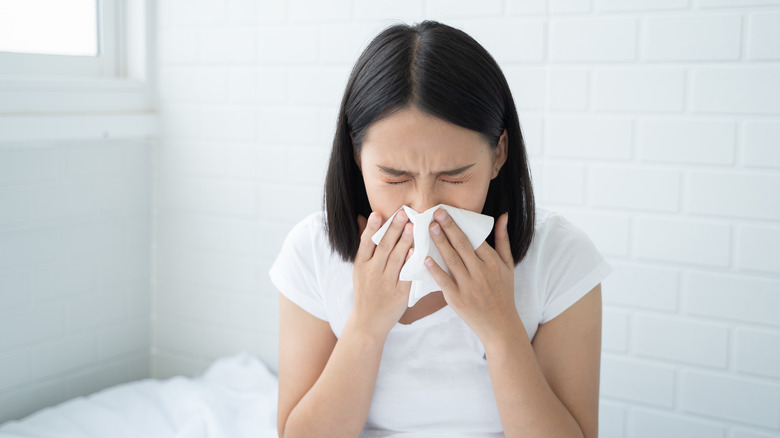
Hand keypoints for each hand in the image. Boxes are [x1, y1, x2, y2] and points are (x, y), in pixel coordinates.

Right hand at [351, 210, 413, 339]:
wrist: (368, 322)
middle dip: (394, 229)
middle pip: (384, 247)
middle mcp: (372, 272)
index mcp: (361, 265)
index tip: (378, 213)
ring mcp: (385, 283)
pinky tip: (417, 251)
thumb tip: (363, 218)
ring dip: (405, 241)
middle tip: (403, 213)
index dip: (372, 228)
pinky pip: (406, 275)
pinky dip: (411, 263)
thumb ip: (365, 245)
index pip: (366, 243)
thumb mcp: (359, 269)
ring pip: (396, 258)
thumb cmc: (365, 292)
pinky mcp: (399, 294)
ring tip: (412, 226)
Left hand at [424, 209, 518, 343]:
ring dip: (439, 243)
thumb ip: (503, 239)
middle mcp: (480, 272)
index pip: (473, 238)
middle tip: (435, 213)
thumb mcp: (507, 265)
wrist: (500, 324)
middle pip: (461, 246)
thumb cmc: (503, 291)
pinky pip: (444, 281)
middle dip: (447, 228)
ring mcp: (468, 286)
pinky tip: (425, 258)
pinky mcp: (457, 299)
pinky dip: (435, 270)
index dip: (458, 224)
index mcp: (492, 262)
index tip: (446, 211)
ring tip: (429, 228)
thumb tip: (502, 215)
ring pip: (451, 260)